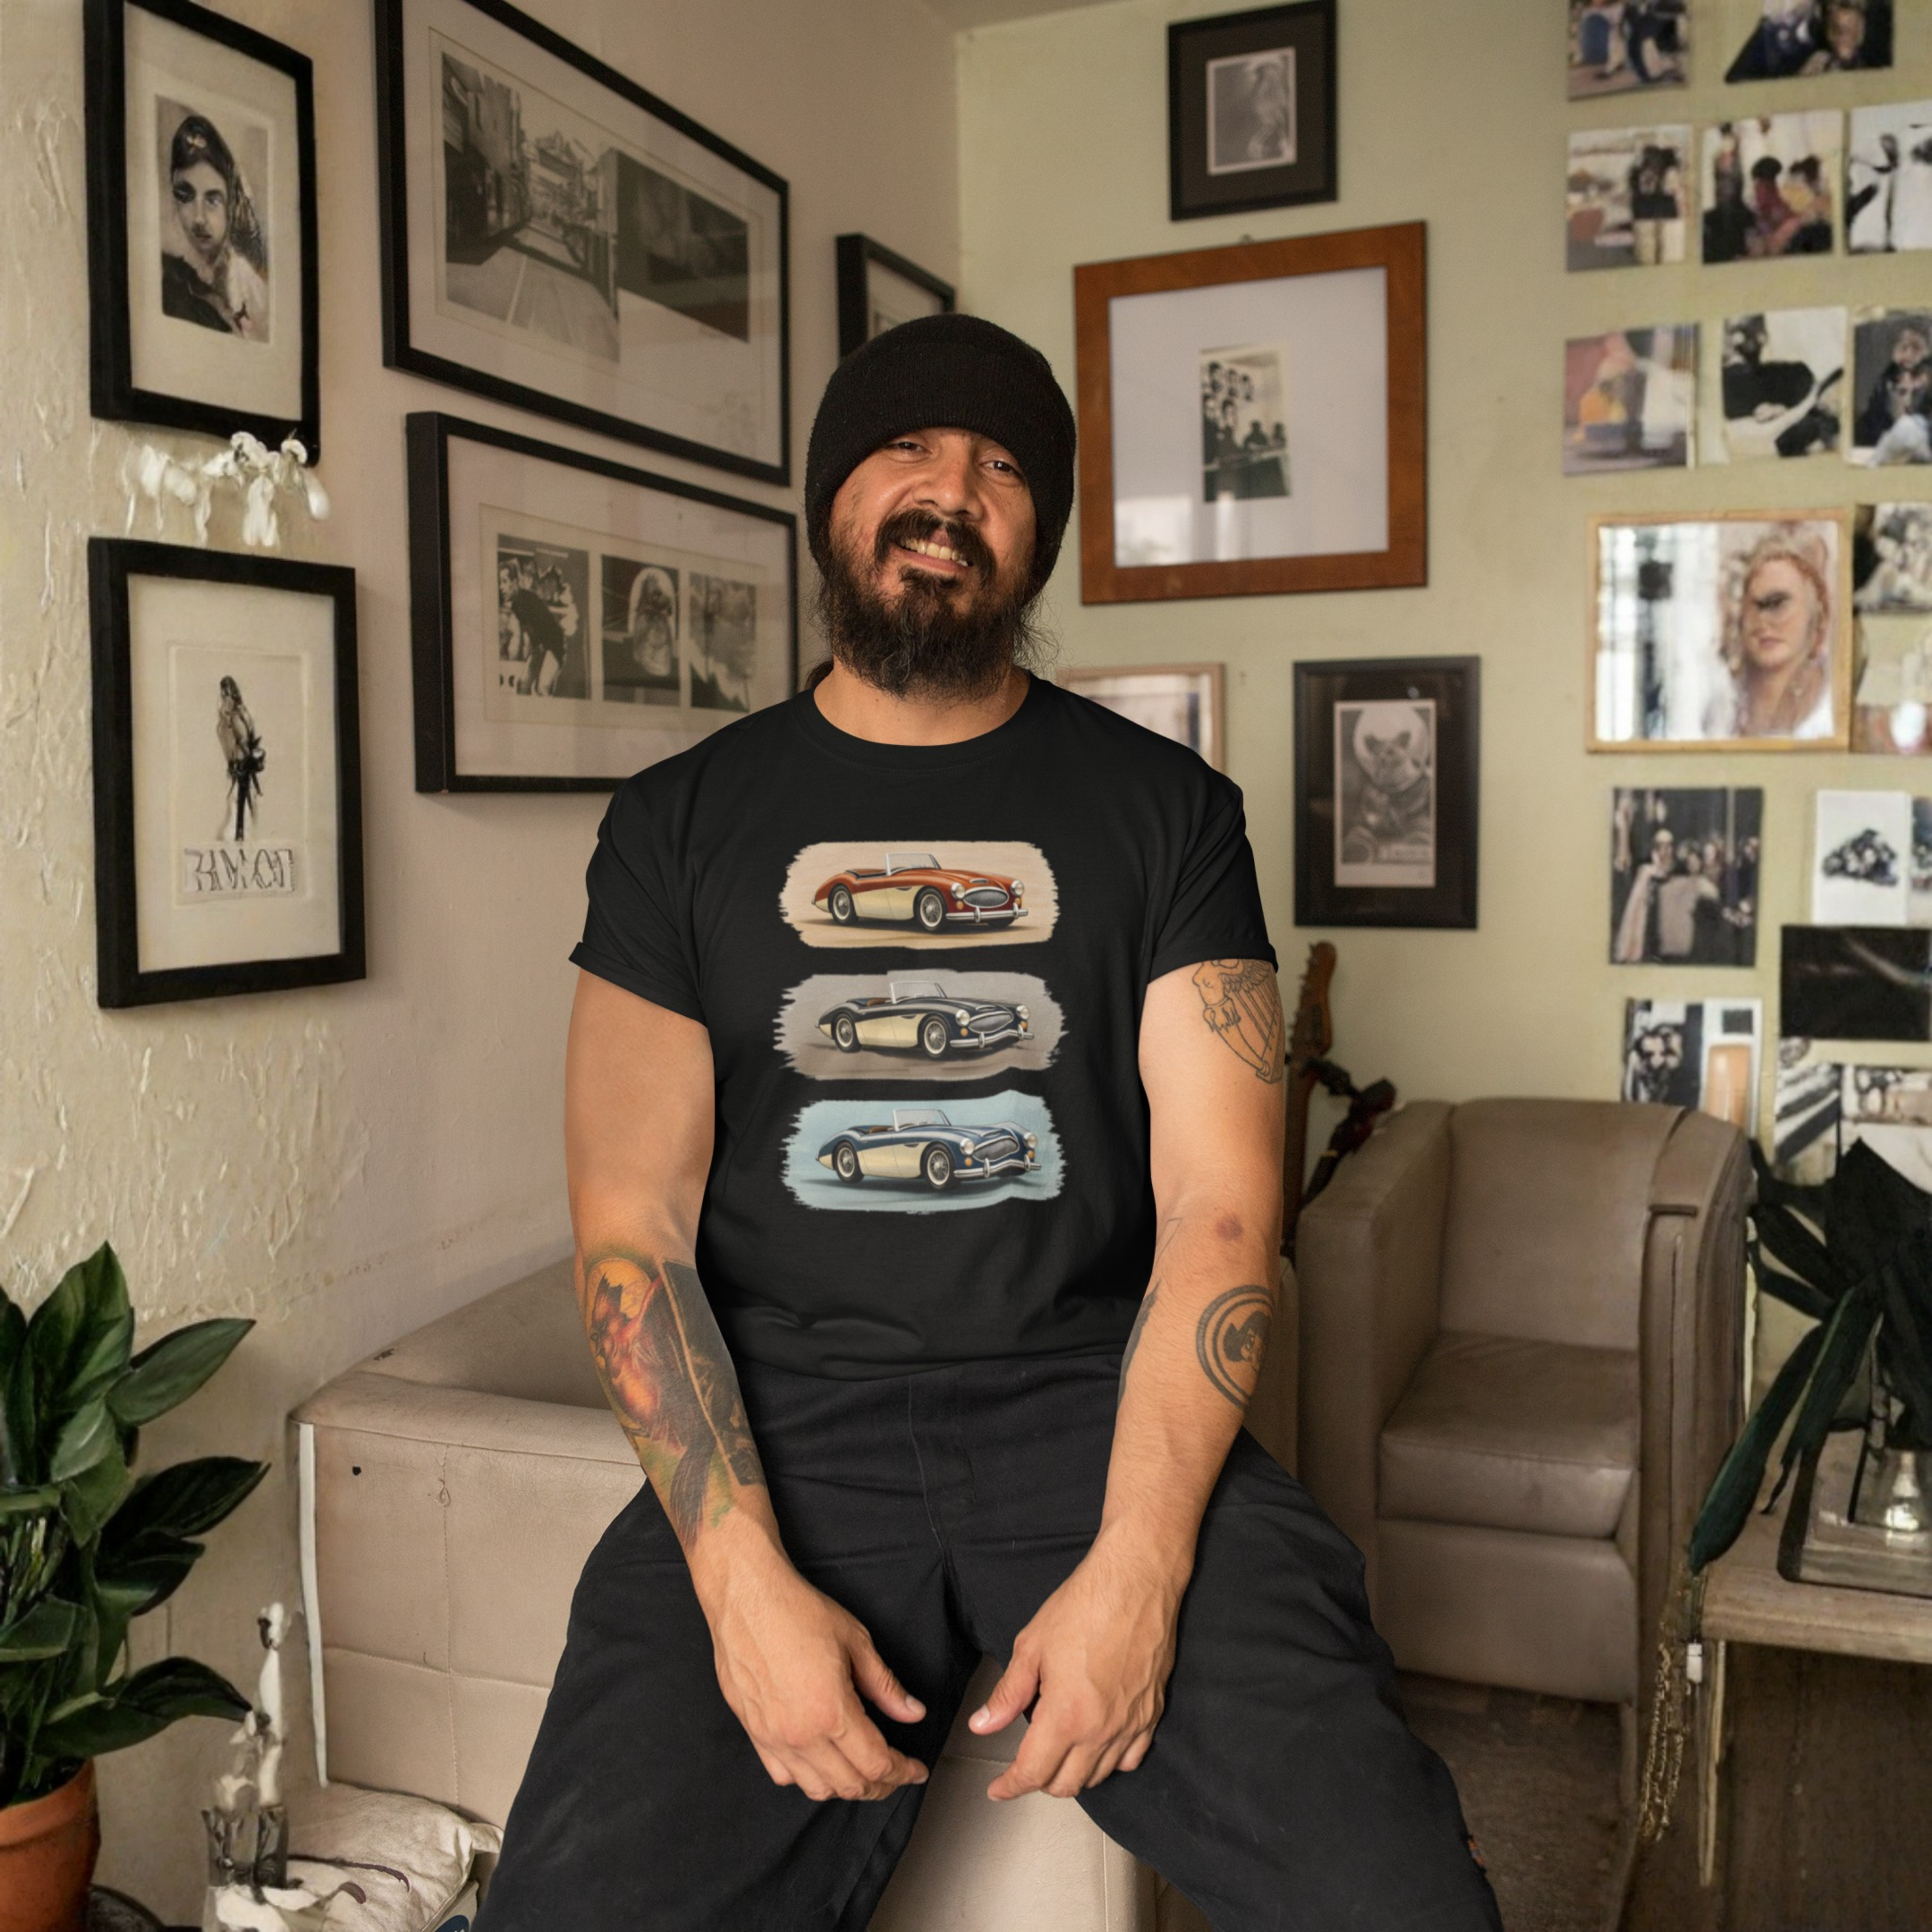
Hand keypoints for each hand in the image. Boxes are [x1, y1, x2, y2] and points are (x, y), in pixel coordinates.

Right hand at [696, 1525, 928, 1801]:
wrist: (746, 1597)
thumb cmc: (798, 1612)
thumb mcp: (856, 1641)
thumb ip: (885, 1685)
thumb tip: (912, 1712)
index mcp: (831, 1712)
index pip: (876, 1763)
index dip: (903, 1771)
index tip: (917, 1769)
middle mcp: (800, 1734)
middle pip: (849, 1784)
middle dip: (881, 1784)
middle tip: (897, 1772)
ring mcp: (773, 1737)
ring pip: (816, 1788)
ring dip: (845, 1786)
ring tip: (863, 1771)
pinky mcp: (753, 1731)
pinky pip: (782, 1774)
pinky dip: (807, 1778)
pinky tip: (821, 1762)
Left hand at [968, 1526, 1186, 1800]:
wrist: (1136, 1580)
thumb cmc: (1084, 1605)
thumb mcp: (1032, 1646)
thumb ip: (1008, 1693)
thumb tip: (982, 1725)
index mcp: (1066, 1716)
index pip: (1033, 1772)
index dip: (1010, 1786)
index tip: (997, 1788)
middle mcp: (1101, 1730)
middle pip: (1066, 1785)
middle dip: (1039, 1781)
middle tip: (1024, 1764)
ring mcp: (1131, 1725)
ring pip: (1098, 1777)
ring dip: (1072, 1774)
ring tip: (1056, 1753)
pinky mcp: (1152, 1713)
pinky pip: (1130, 1759)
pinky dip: (1109, 1763)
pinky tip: (1096, 1744)